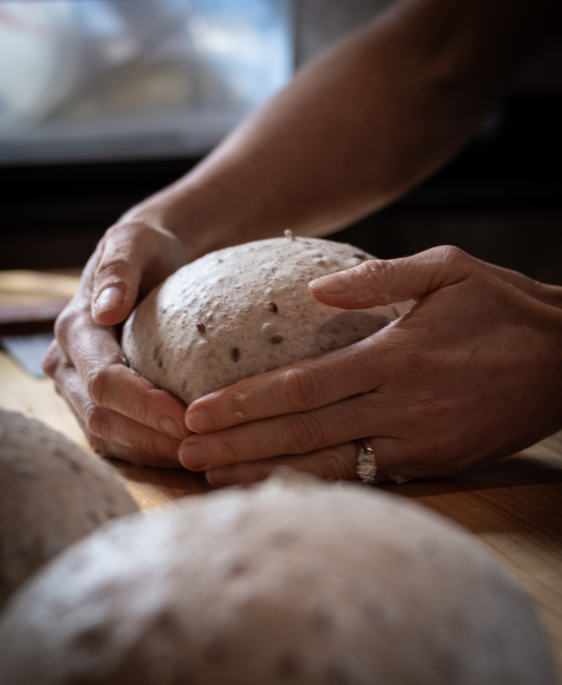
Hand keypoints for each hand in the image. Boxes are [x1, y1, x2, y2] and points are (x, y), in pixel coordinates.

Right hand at [43, 221, 190, 466]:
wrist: (148, 262)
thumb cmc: (149, 251)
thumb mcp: (137, 244)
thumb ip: (120, 270)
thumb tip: (106, 310)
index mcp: (75, 330)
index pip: (103, 381)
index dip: (142, 405)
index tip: (185, 418)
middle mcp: (67, 364)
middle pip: (101, 417)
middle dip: (150, 436)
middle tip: (199, 445)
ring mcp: (77, 388)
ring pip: (106, 436)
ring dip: (150, 450)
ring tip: (195, 454)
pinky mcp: (96, 402)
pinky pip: (116, 439)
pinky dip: (148, 450)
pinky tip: (183, 451)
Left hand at [179, 246, 561, 484]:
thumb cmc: (504, 306)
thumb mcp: (448, 269)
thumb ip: (377, 278)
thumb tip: (313, 293)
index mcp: (395, 355)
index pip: (301, 386)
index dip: (245, 403)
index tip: (197, 413)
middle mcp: (401, 406)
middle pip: (302, 433)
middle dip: (238, 445)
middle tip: (184, 454)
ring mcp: (418, 442)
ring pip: (328, 465)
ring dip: (267, 472)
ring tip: (215, 478)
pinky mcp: (436, 463)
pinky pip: (365, 477)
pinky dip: (318, 482)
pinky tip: (281, 484)